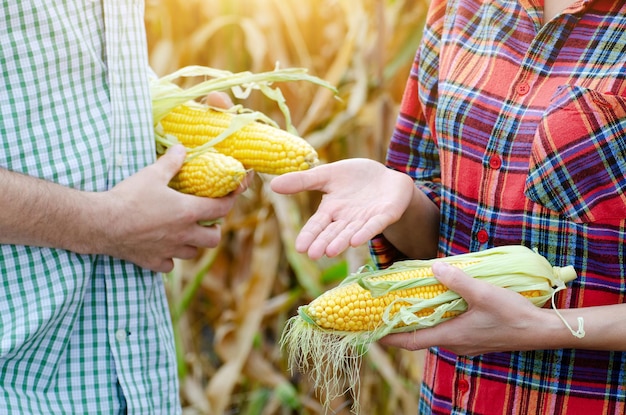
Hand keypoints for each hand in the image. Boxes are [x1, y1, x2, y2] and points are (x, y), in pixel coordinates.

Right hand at [95, 144, 248, 272]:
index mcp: (188, 212)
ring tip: (186, 232)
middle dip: (215, 229)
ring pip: (193, 253)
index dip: (230, 200)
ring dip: (194, 243)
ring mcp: (169, 250)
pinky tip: (163, 248)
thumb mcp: (152, 174)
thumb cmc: (129, 197)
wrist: (101, 223)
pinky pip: (169, 265)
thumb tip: (182, 148)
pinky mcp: (152, 261)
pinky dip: (170, 257)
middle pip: (214, 239)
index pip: (222, 209)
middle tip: (207, 220)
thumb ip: (171, 162)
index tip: (231, 195)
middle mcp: (183, 235)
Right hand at [270, 158, 414, 258]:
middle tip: (312, 254)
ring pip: (351, 232)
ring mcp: (366, 219)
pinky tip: (356, 240)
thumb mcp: (327, 175)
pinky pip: (374, 225)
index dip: (309, 235)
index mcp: (332, 210)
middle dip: (323, 243)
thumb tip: (272, 184)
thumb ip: (303, 181)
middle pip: (333, 233)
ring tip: (330, 251)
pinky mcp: (385, 215)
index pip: (317, 225)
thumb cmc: (356, 178)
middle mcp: (347, 219)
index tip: (299, 247)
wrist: (388, 177)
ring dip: (341, 242)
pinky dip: (365, 232)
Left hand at [379, 262, 551, 355]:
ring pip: (434, 332)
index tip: (369, 330)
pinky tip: (436, 304)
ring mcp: (465, 343)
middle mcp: (454, 343)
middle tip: (382, 310)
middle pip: (419, 336)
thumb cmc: (513, 314)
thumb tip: (433, 266)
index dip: (388, 336)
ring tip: (405, 304)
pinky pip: (447, 330)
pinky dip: (435, 319)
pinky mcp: (474, 339)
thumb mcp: (483, 293)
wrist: (541, 331)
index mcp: (451, 336)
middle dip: (399, 326)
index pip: (410, 341)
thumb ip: (457, 280)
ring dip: (419, 320)